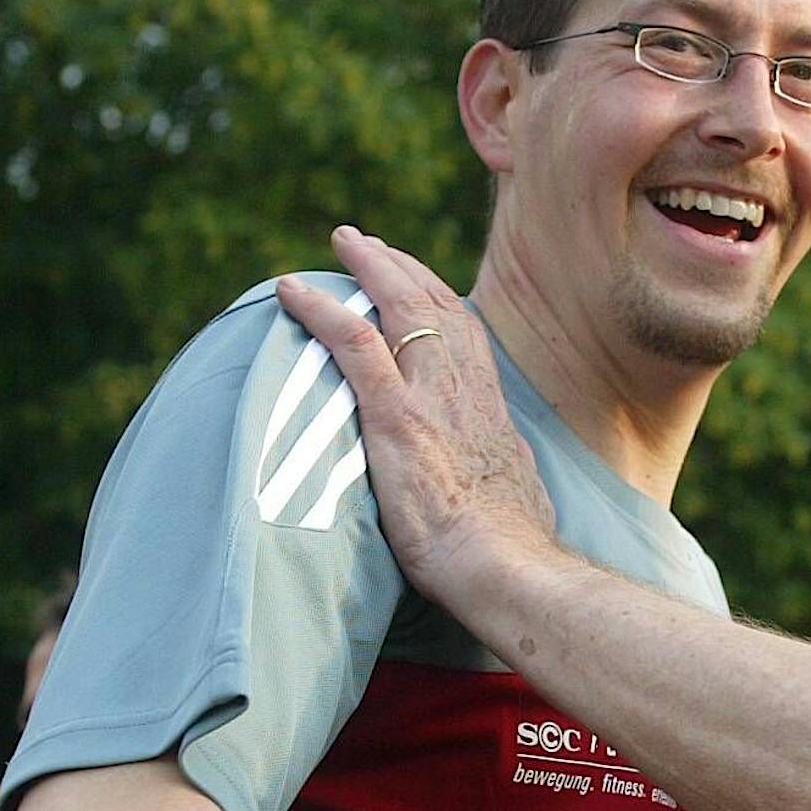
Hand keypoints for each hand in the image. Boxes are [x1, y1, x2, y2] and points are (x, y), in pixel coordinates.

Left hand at [276, 230, 562, 622]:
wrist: (509, 568)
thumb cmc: (513, 551)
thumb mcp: (517, 494)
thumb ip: (500, 468)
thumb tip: (502, 470)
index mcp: (492, 411)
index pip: (466, 336)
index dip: (440, 300)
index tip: (418, 281)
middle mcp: (465, 392)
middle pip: (437, 306)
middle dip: (402, 267)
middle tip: (370, 244)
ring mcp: (432, 399)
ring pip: (401, 307)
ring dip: (370, 267)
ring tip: (344, 242)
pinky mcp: (397, 418)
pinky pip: (355, 343)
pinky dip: (321, 310)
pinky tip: (293, 291)